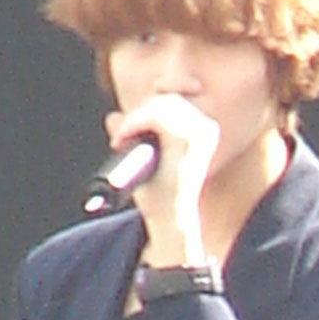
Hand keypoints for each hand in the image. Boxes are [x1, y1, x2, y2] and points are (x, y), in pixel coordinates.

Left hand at [107, 94, 219, 261]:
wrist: (169, 220)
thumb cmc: (160, 196)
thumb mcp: (143, 159)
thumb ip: (130, 134)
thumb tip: (112, 116)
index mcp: (201, 132)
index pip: (172, 102)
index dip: (146, 110)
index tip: (126, 133)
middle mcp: (206, 129)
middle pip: (167, 99)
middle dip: (138, 114)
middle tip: (120, 138)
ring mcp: (201, 133)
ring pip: (160, 105)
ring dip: (134, 119)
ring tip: (121, 140)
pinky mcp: (189, 139)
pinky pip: (155, 115)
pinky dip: (134, 123)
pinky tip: (123, 138)